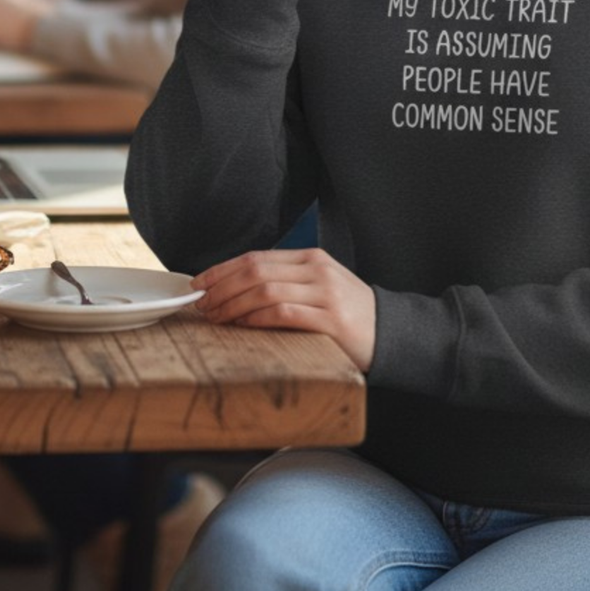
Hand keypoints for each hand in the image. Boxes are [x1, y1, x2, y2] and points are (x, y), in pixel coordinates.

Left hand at [192, 247, 375, 370]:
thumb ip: (285, 283)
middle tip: (201, 305)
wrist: (391, 332)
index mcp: (310, 258)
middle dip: (221, 288)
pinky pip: (284, 313)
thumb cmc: (349, 314)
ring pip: (265, 290)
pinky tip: (242, 325)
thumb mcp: (318, 287)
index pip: (255, 257)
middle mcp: (316, 270)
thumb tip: (235, 290)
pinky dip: (257, 318)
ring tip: (216, 318)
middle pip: (255, 270)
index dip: (222, 270)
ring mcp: (325, 293)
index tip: (198, 284)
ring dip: (233, 305)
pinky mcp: (331, 320)